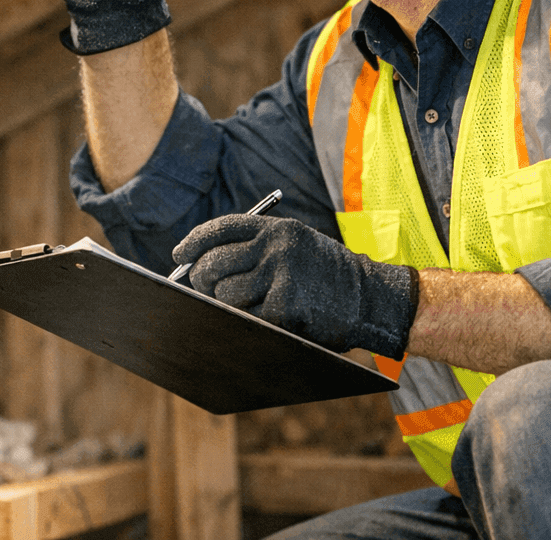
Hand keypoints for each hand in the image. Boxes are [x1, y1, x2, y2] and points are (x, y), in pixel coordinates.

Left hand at [172, 215, 418, 357]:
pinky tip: (273, 318)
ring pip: (225, 295)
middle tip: (205, 290)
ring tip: (250, 306)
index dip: (195, 243)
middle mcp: (276, 246)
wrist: (371, 298)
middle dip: (203, 280)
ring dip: (228, 306)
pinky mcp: (285, 306)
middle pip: (214, 263)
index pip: (220, 229)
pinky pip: (248, 317)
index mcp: (277, 229)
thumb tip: (199, 266)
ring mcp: (281, 275)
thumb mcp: (295, 246)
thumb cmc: (326, 276)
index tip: (179, 256)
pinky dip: (253, 322)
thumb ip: (255, 250)